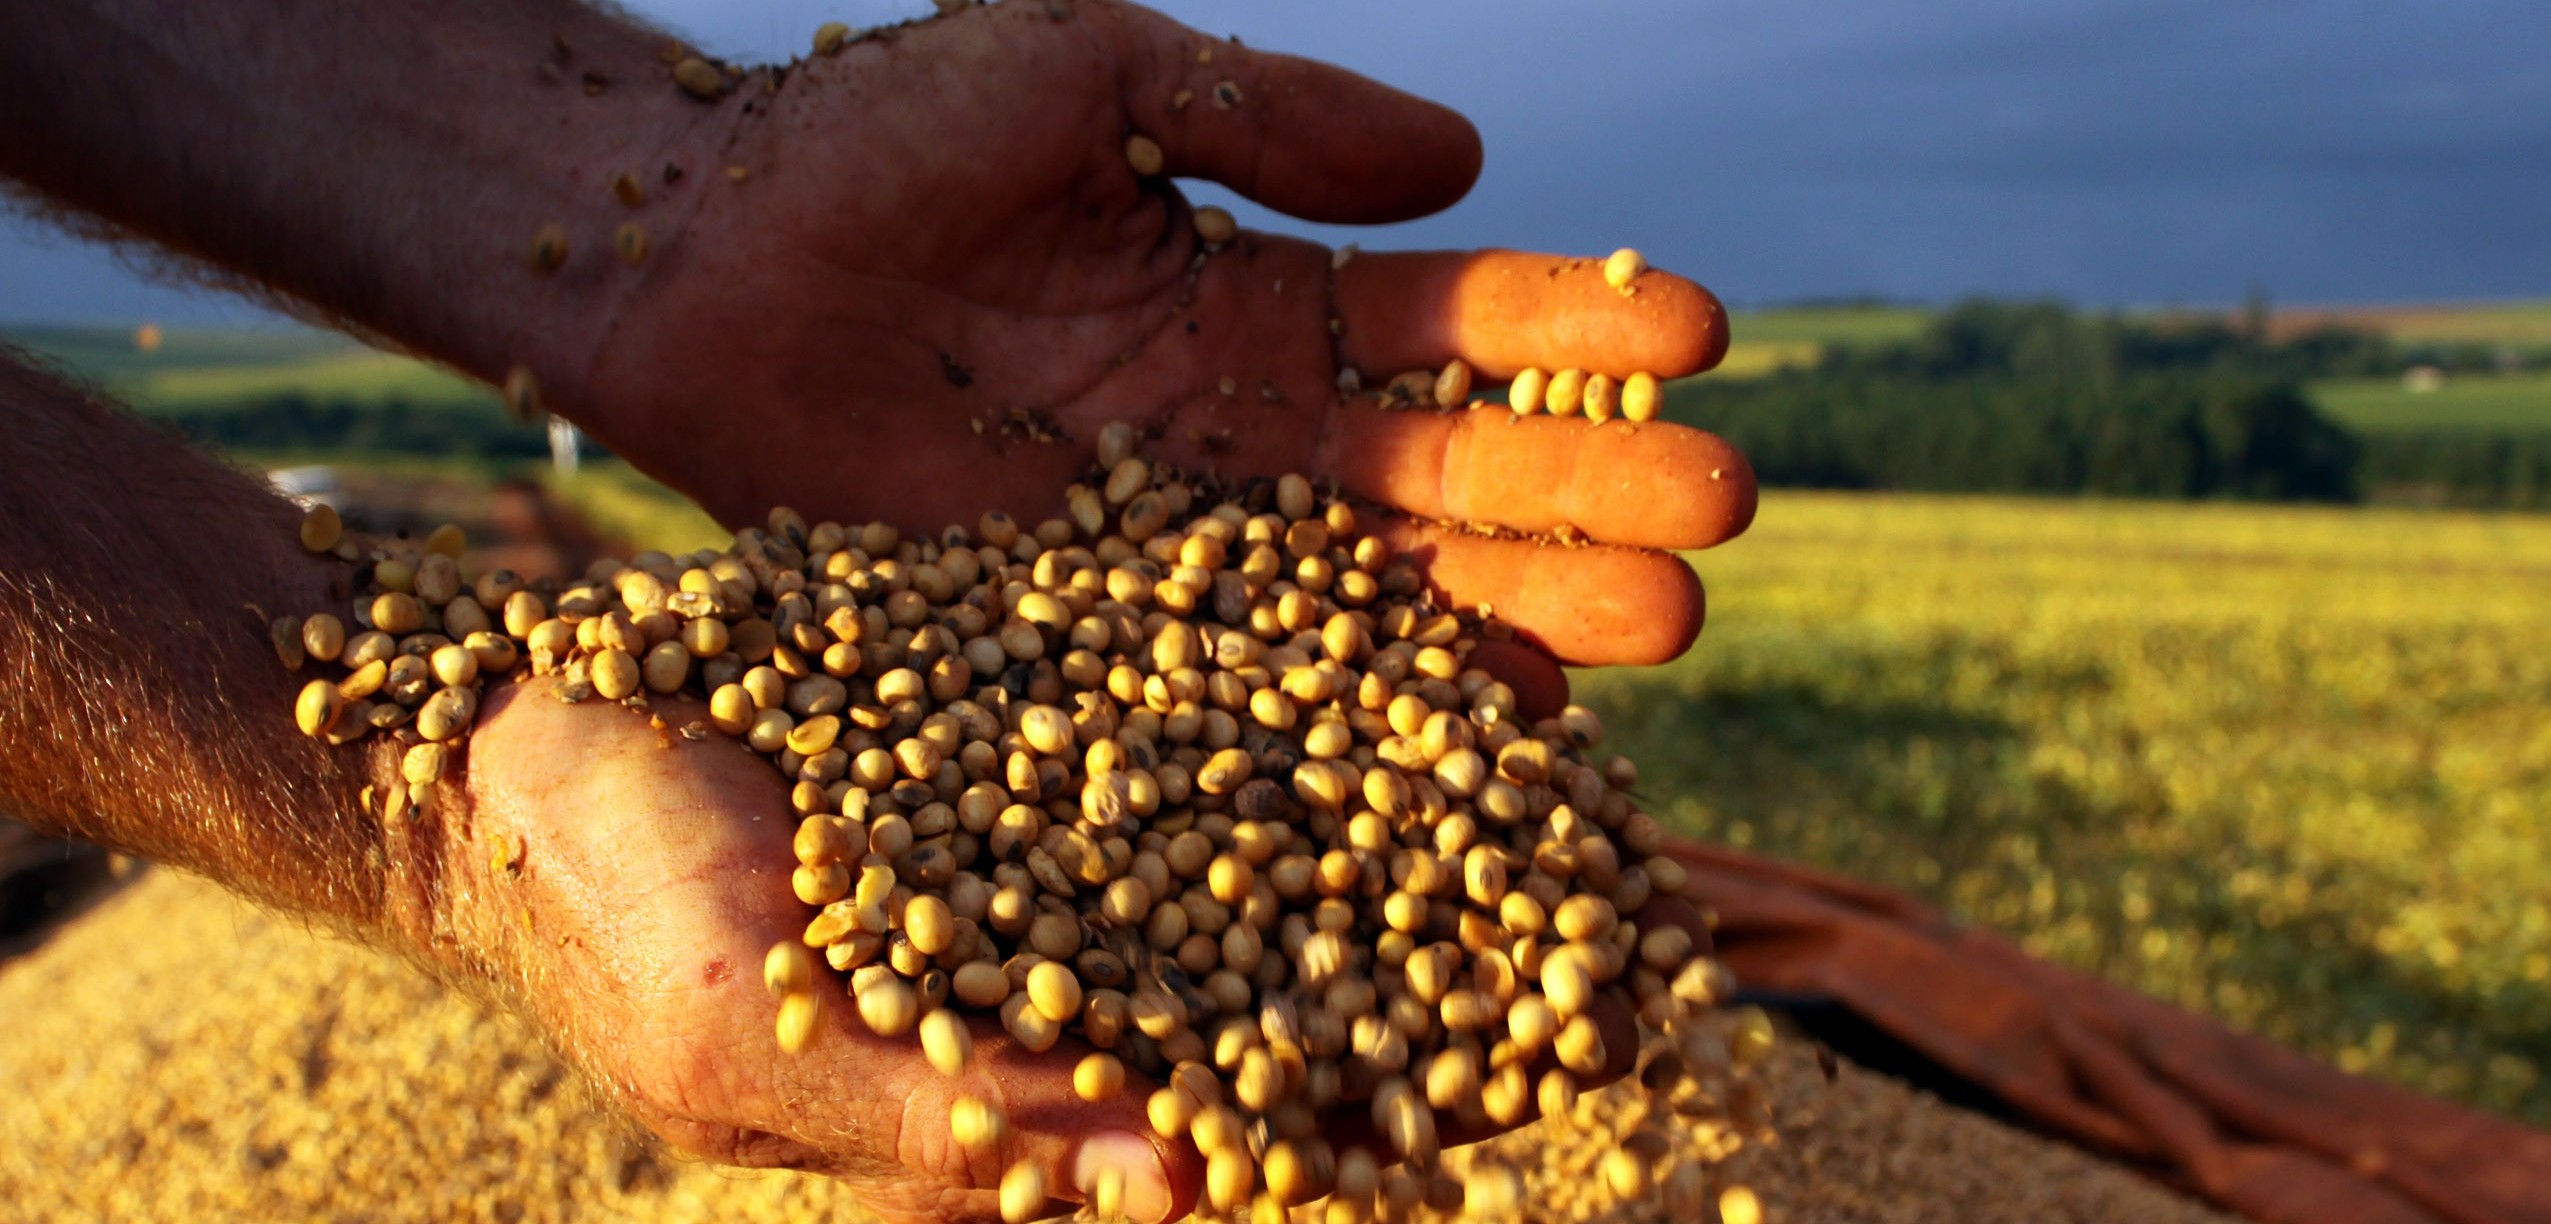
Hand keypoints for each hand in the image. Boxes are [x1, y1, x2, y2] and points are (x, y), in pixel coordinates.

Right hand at [451, 681, 1651, 1222]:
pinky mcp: (1074, 716)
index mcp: (1033, 1100)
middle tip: (1650, 981)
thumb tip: (1191, 1188)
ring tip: (1599, 803)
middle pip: (1314, 1007)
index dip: (1389, 1131)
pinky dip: (1335, 696)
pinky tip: (1451, 653)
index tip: (1553, 1107)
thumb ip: (957, 1115)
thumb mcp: (755, 1033)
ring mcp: (1090, 845)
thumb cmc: (608, 915)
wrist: (521, 728)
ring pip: (1300, 854)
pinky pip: (1228, 713)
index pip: (1250, 1139)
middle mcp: (1090, 979)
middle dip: (1463, 999)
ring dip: (1435, 838)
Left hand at [573, 0, 1754, 676]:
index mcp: (1267, 291)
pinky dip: (1370, 707)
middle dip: (1595, 485)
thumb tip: (1470, 161)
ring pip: (1389, 585)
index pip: (1457, 315)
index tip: (1696, 324)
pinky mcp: (1099, 634)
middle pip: (1460, 469)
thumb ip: (1266, 110)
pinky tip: (1485, 727)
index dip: (1576, 322)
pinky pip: (1255, 676)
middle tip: (1721, 508)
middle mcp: (1253, 431)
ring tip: (1661, 622)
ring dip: (1528, 605)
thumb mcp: (1085, 71)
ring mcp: (1186, 543)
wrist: (689, 262)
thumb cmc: (874, 135)